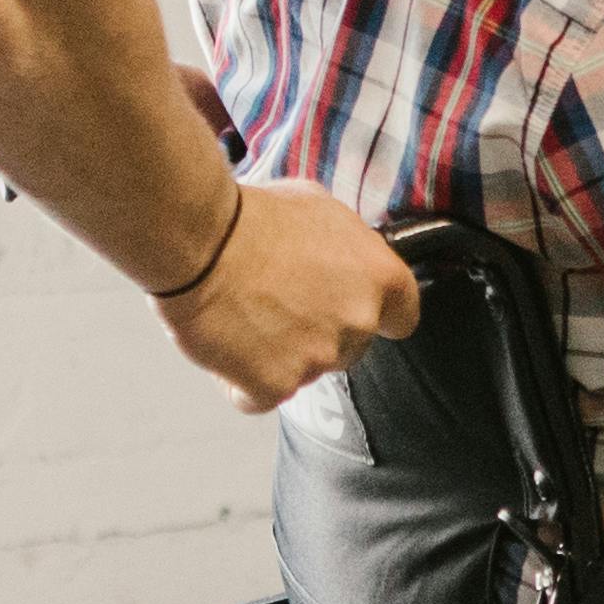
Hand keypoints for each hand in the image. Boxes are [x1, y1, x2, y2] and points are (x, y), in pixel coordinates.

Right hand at [162, 179, 417, 410]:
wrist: (201, 241)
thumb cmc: (251, 217)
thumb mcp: (317, 207)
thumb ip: (344, 242)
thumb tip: (343, 253)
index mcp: (378, 276)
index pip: (403, 315)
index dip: (379, 314)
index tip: (356, 310)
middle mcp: (357, 321)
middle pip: (350, 346)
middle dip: (320, 332)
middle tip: (279, 303)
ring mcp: (318, 358)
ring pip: (306, 371)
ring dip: (280, 354)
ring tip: (246, 315)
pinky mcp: (275, 384)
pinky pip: (262, 396)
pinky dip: (243, 381)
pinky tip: (228, 347)